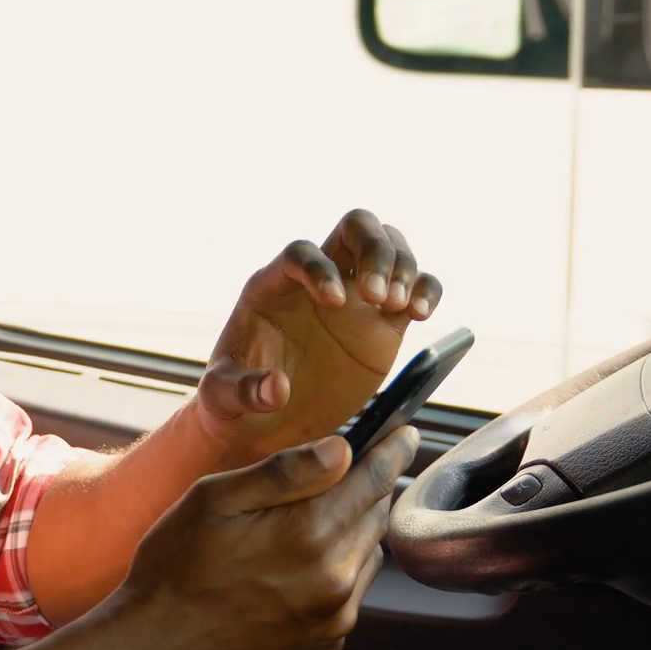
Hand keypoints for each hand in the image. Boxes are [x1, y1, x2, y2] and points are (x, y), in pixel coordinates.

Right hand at [95, 427, 416, 649]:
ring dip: (351, 532)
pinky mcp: (324, 646)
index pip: (373, 480)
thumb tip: (342, 448)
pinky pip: (349, 595)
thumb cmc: (172, 570)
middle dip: (367, 488)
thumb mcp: (212, 501)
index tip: (406, 434)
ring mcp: (333, 619)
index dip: (392, 450)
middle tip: (346, 470)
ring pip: (367, 556)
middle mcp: (334, 580)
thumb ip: (282, 472)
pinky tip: (293, 570)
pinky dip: (337, 573)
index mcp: (308, 535)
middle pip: (375, 516)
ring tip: (308, 523)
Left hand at [197, 210, 441, 461]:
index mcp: (274, 287)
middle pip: (355, 227)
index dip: (320, 269)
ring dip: (404, 267)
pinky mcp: (384, 322)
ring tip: (400, 308)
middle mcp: (319, 280)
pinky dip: (427, 289)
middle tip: (378, 297)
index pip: (301, 253)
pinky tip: (421, 313)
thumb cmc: (234, 402)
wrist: (266, 422)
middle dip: (375, 249)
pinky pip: (416, 285)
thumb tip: (278, 388)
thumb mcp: (223, 400)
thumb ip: (243, 392)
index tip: (335, 303)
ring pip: (391, 246)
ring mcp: (355, 297)